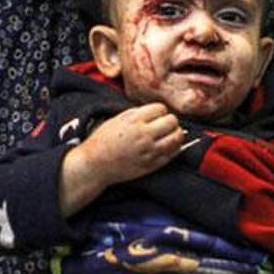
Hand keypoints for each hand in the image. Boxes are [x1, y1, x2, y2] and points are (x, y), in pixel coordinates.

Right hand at [60, 103, 184, 214]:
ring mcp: (150, 151)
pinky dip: (174, 148)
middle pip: (172, 121)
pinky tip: (167, 146)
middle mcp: (144, 135)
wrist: (96, 165)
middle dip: (170, 121)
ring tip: (168, 135)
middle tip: (164, 124)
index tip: (155, 116)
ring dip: (175, 134)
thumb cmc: (103, 140)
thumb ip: (136, 113)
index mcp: (134, 121)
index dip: (159, 111)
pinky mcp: (152, 164)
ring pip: (177, 137)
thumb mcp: (117, 119)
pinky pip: (173, 153)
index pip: (161, 108)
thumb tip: (155, 111)